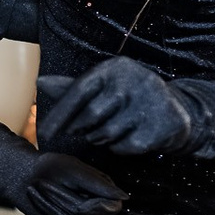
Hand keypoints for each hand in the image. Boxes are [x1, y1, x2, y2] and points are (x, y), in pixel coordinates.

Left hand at [19, 152, 127, 214]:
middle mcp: (94, 209)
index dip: (95, 204)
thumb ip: (98, 184)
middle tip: (44, 184)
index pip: (112, 207)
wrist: (23, 177)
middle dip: (63, 200)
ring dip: (53, 211)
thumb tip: (123, 197)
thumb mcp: (73, 169)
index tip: (75, 188)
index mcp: (101, 191)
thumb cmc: (48, 168)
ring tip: (39, 194)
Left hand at [38, 57, 191, 155]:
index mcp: (116, 68)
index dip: (59, 114)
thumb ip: (73, 87)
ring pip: (106, 133)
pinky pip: (124, 147)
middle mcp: (135, 80)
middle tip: (85, 129)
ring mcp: (150, 103)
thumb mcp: (103, 86)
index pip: (79, 91)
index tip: (45, 133)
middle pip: (91, 116)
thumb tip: (41, 82)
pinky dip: (119, 147)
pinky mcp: (160, 127)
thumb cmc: (128, 96)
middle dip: (82, 128)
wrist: (174, 109)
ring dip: (101, 138)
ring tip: (111, 129)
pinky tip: (129, 136)